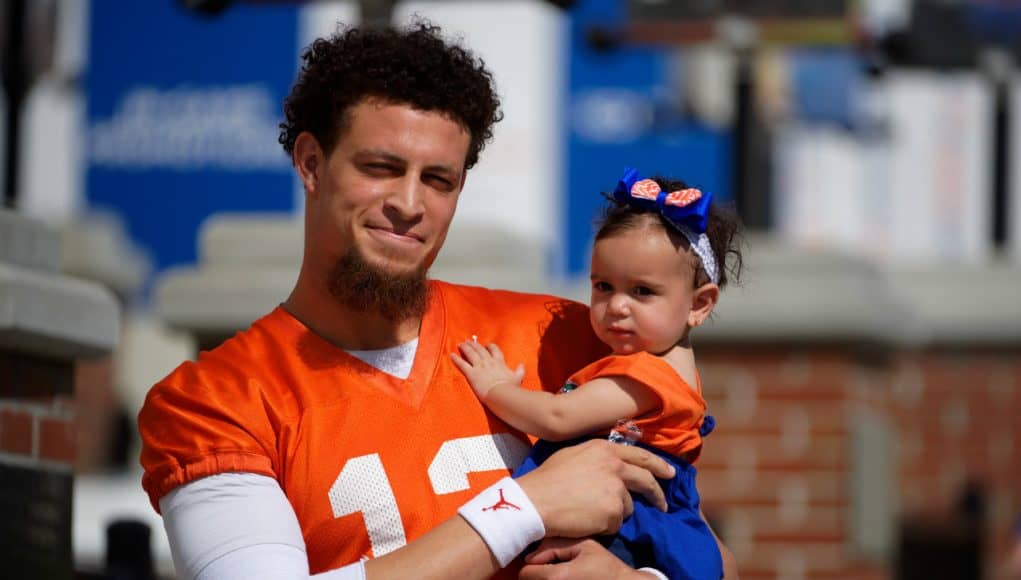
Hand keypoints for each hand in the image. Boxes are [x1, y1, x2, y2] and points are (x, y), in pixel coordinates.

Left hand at [451, 340, 524, 397]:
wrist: (501, 394)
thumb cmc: (510, 388)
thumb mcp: (518, 378)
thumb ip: (520, 370)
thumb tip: (522, 365)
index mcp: (499, 362)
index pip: (494, 350)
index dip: (490, 346)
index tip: (487, 345)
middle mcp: (488, 361)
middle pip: (480, 349)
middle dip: (474, 344)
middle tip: (469, 341)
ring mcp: (479, 366)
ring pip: (470, 353)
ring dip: (465, 348)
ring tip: (461, 344)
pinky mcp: (471, 373)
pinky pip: (462, 364)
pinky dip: (456, 359)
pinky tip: (452, 355)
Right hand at [516, 439, 672, 537]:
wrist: (535, 501)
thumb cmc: (547, 479)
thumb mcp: (573, 455)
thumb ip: (597, 457)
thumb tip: (611, 465)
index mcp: (605, 449)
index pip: (640, 455)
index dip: (658, 465)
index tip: (669, 473)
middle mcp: (615, 465)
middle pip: (646, 480)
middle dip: (657, 494)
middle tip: (663, 504)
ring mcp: (616, 488)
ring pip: (628, 507)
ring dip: (615, 512)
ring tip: (591, 513)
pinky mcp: (614, 511)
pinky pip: (616, 523)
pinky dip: (605, 525)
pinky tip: (587, 521)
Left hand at [519, 538, 649, 579]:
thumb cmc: (605, 566)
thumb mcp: (583, 546)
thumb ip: (554, 546)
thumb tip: (530, 557)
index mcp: (556, 577)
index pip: (525, 573)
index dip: (532, 565)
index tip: (542, 561)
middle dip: (536, 574)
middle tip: (550, 566)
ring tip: (559, 573)